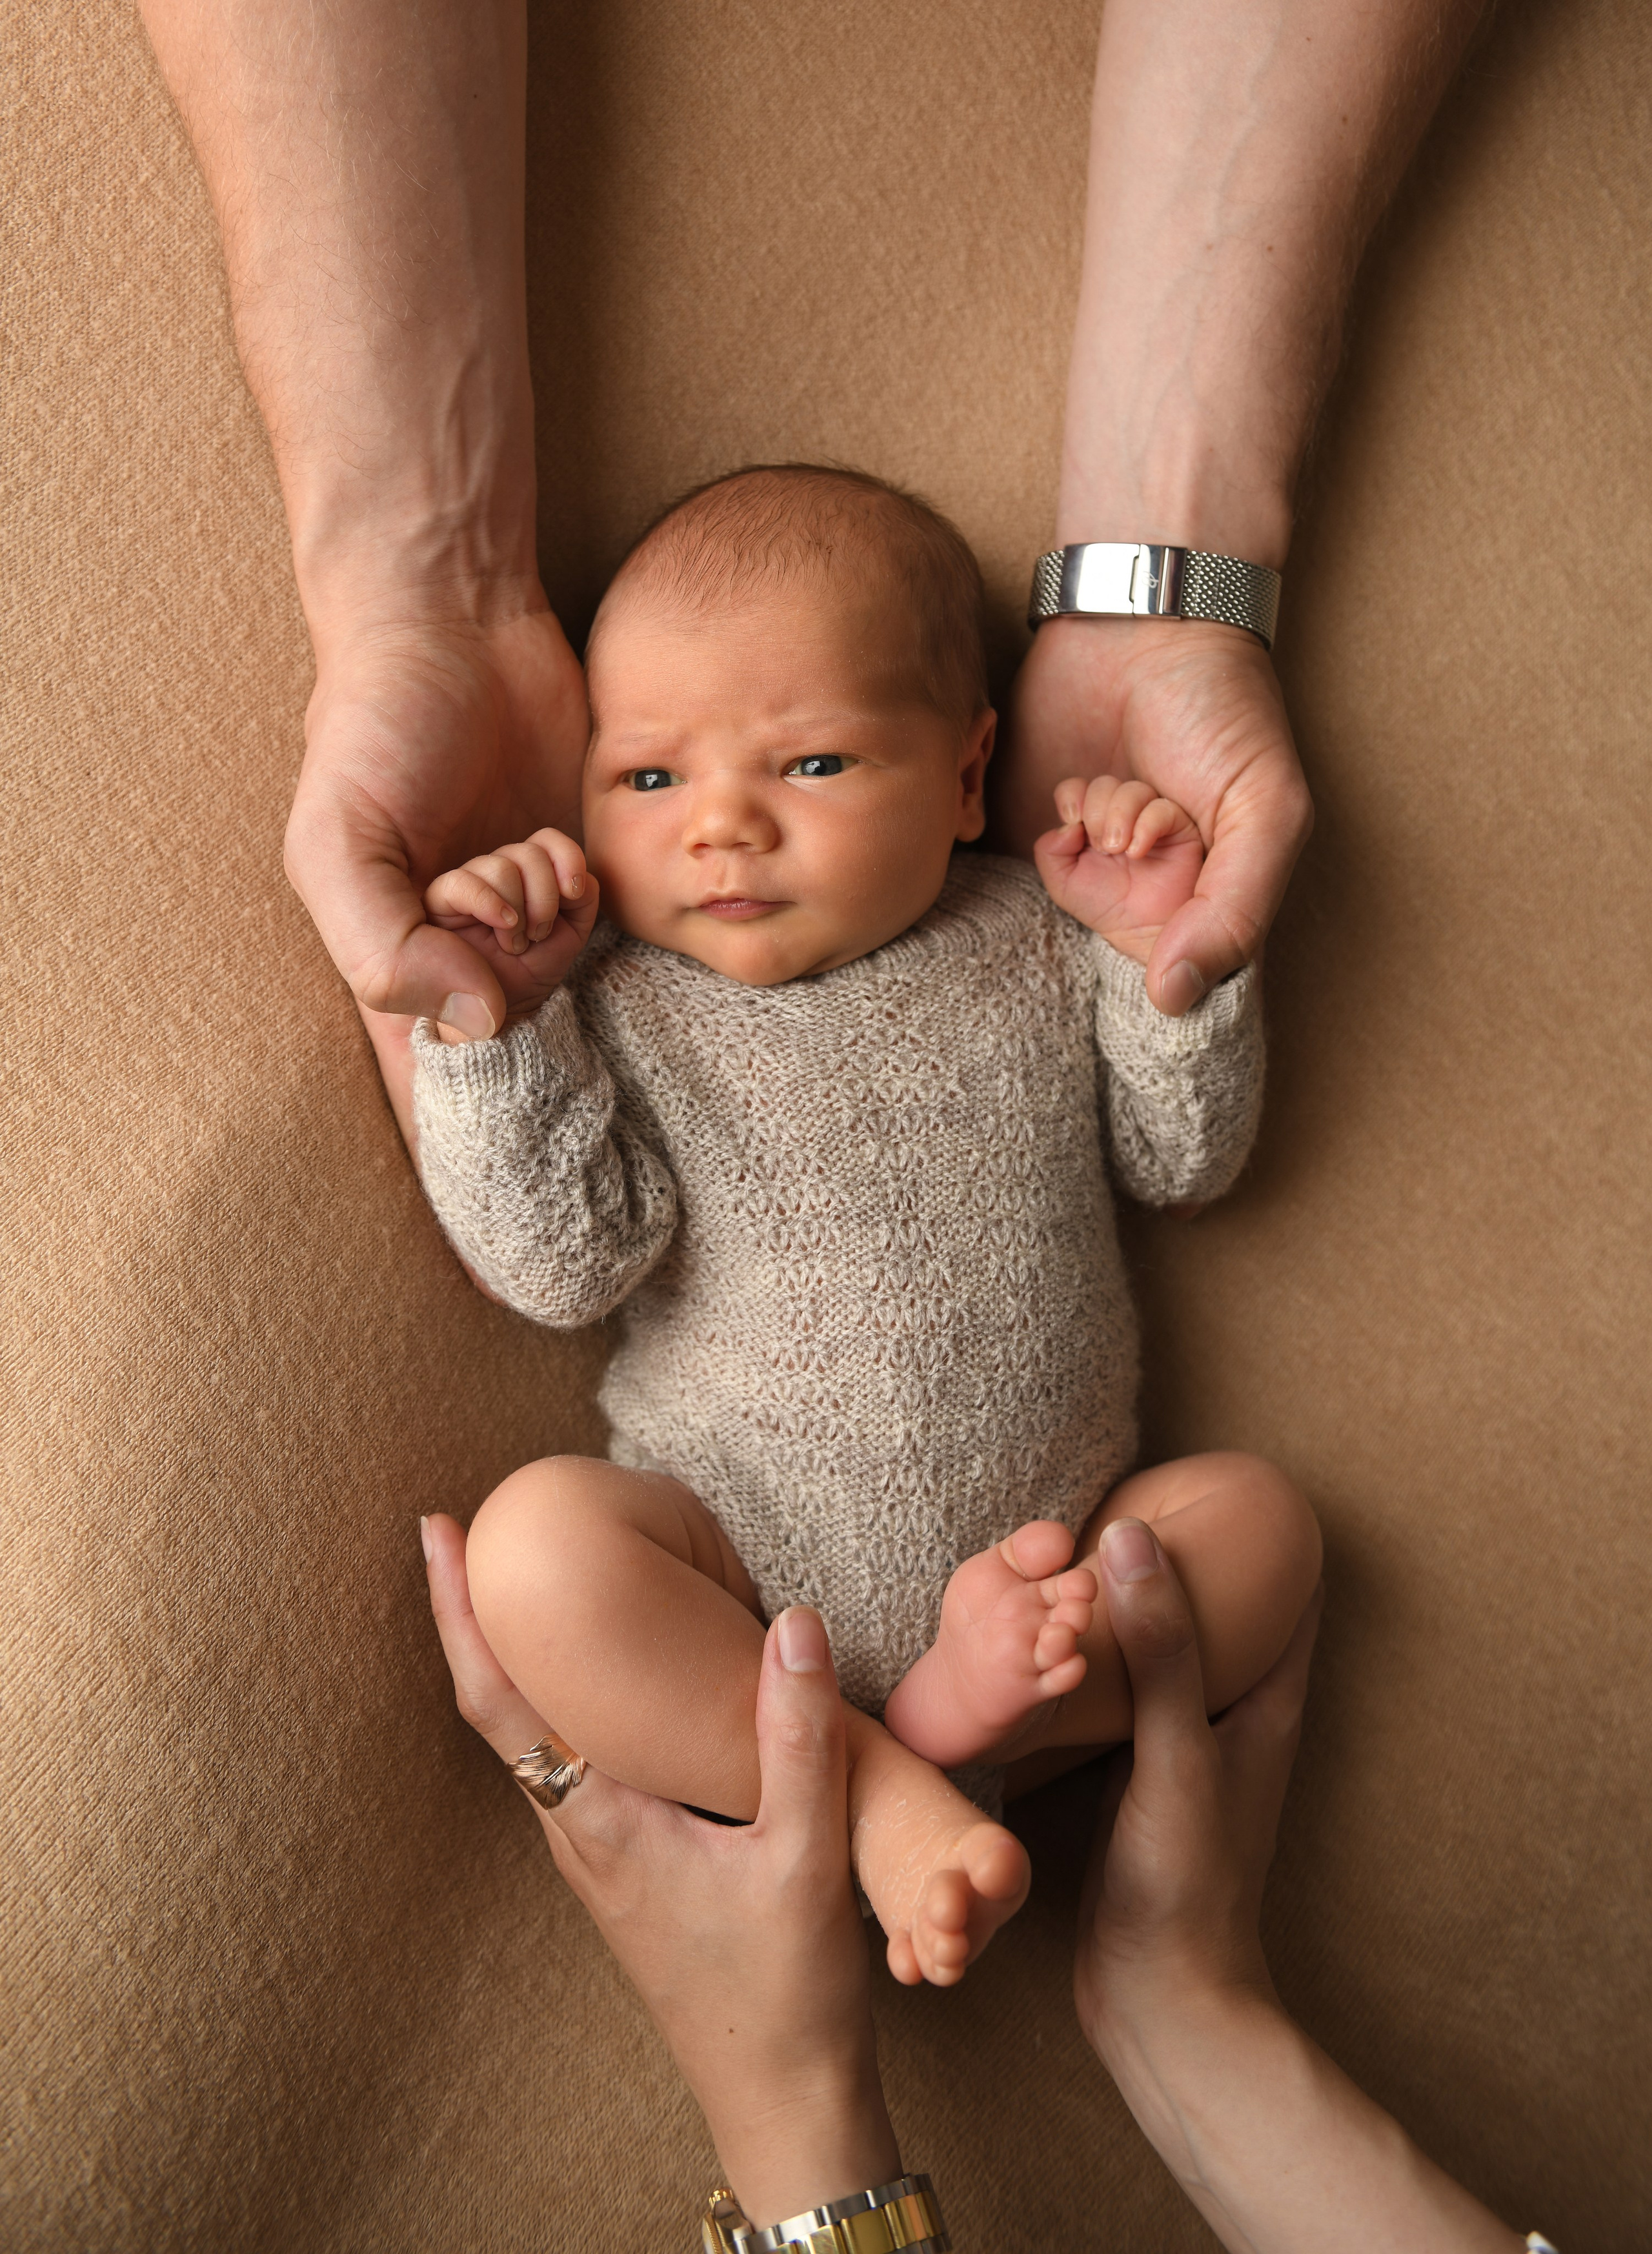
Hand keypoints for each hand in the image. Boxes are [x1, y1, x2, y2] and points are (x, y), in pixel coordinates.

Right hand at [284, 605, 589, 1039]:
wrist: (456, 630)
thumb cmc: (376, 727)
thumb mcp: (338, 839)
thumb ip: (383, 948)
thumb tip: (478, 1022)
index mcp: (381, 957)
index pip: (425, 1078)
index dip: (456, 1101)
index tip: (478, 1048)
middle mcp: (448, 949)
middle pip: (504, 1019)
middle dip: (502, 952)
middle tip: (475, 881)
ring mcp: (514, 916)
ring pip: (554, 972)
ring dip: (543, 910)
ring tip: (514, 846)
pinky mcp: (569, 875)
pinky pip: (593, 925)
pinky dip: (582, 888)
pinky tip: (557, 842)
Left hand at [421, 1515, 899, 2227]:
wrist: (782, 2096)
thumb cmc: (785, 1990)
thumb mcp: (804, 1857)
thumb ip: (798, 1739)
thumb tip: (792, 1623)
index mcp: (597, 1827)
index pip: (499, 1705)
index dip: (458, 1617)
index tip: (436, 1536)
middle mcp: (578, 1834)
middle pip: (502, 1708)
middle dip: (476, 1617)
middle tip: (472, 1528)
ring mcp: (599, 1852)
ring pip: (540, 1736)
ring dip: (524, 1657)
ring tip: (525, 1583)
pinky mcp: (629, 1862)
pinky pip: (581, 1761)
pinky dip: (573, 1699)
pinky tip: (608, 1678)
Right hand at [425, 827, 598, 1029]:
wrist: (503, 1010)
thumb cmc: (531, 972)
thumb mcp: (570, 934)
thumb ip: (581, 898)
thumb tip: (577, 874)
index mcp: (526, 875)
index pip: (547, 841)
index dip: (568, 860)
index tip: (572, 895)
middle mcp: (495, 874)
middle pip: (528, 852)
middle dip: (545, 896)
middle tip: (538, 933)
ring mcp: (468, 886)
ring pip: (500, 865)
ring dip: (519, 909)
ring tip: (515, 942)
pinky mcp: (439, 904)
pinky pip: (461, 882)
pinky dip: (489, 902)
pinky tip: (503, 926)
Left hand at [1001, 620, 1311, 1013]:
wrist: (1145, 622)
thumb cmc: (1223, 711)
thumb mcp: (1265, 811)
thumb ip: (1235, 911)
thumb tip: (1174, 1001)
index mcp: (1212, 899)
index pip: (1179, 974)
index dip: (1168, 940)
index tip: (1170, 875)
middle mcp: (1150, 892)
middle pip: (1116, 942)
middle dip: (1127, 877)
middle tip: (1146, 819)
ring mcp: (1092, 865)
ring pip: (1070, 904)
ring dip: (1090, 842)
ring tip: (1119, 786)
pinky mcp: (1039, 831)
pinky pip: (1026, 873)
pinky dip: (1048, 829)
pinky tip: (1076, 788)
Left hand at [1034, 775, 1203, 965]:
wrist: (1144, 934)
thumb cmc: (1106, 907)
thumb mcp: (1063, 884)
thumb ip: (1051, 853)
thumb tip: (1067, 825)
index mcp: (1092, 823)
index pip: (1077, 789)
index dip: (1071, 796)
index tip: (1072, 820)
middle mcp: (1122, 816)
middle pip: (1104, 784)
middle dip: (1096, 811)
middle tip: (1102, 847)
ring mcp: (1150, 819)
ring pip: (1133, 789)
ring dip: (1119, 816)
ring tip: (1118, 850)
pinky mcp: (1180, 829)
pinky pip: (1163, 809)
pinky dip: (1146, 825)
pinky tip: (1137, 851)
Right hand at [1073, 1517, 1321, 2063]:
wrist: (1161, 1997)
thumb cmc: (1187, 1880)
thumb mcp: (1176, 1751)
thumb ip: (1161, 1650)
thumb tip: (1133, 1538)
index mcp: (1267, 1708)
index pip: (1292, 1597)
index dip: (1272, 1535)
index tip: (1228, 1478)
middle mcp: (1232, 1722)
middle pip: (1224, 1618)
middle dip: (1188, 1562)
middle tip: (1135, 1501)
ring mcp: (1183, 1752)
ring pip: (1167, 1655)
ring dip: (1134, 1611)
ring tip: (1082, 1559)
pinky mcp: (1136, 1780)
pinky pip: (1122, 1696)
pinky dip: (1098, 1662)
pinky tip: (1052, 1646)